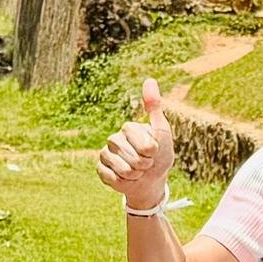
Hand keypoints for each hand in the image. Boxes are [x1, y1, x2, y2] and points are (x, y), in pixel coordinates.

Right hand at [93, 77, 175, 213]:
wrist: (151, 180)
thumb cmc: (159, 155)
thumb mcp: (161, 131)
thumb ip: (154, 107)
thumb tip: (149, 79)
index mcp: (128, 128)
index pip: (144, 144)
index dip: (152, 153)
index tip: (153, 152)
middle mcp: (114, 138)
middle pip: (133, 157)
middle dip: (144, 165)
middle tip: (145, 164)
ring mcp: (105, 154)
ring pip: (122, 168)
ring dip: (134, 175)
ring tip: (137, 171)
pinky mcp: (100, 169)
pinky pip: (111, 177)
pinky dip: (123, 182)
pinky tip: (125, 178)